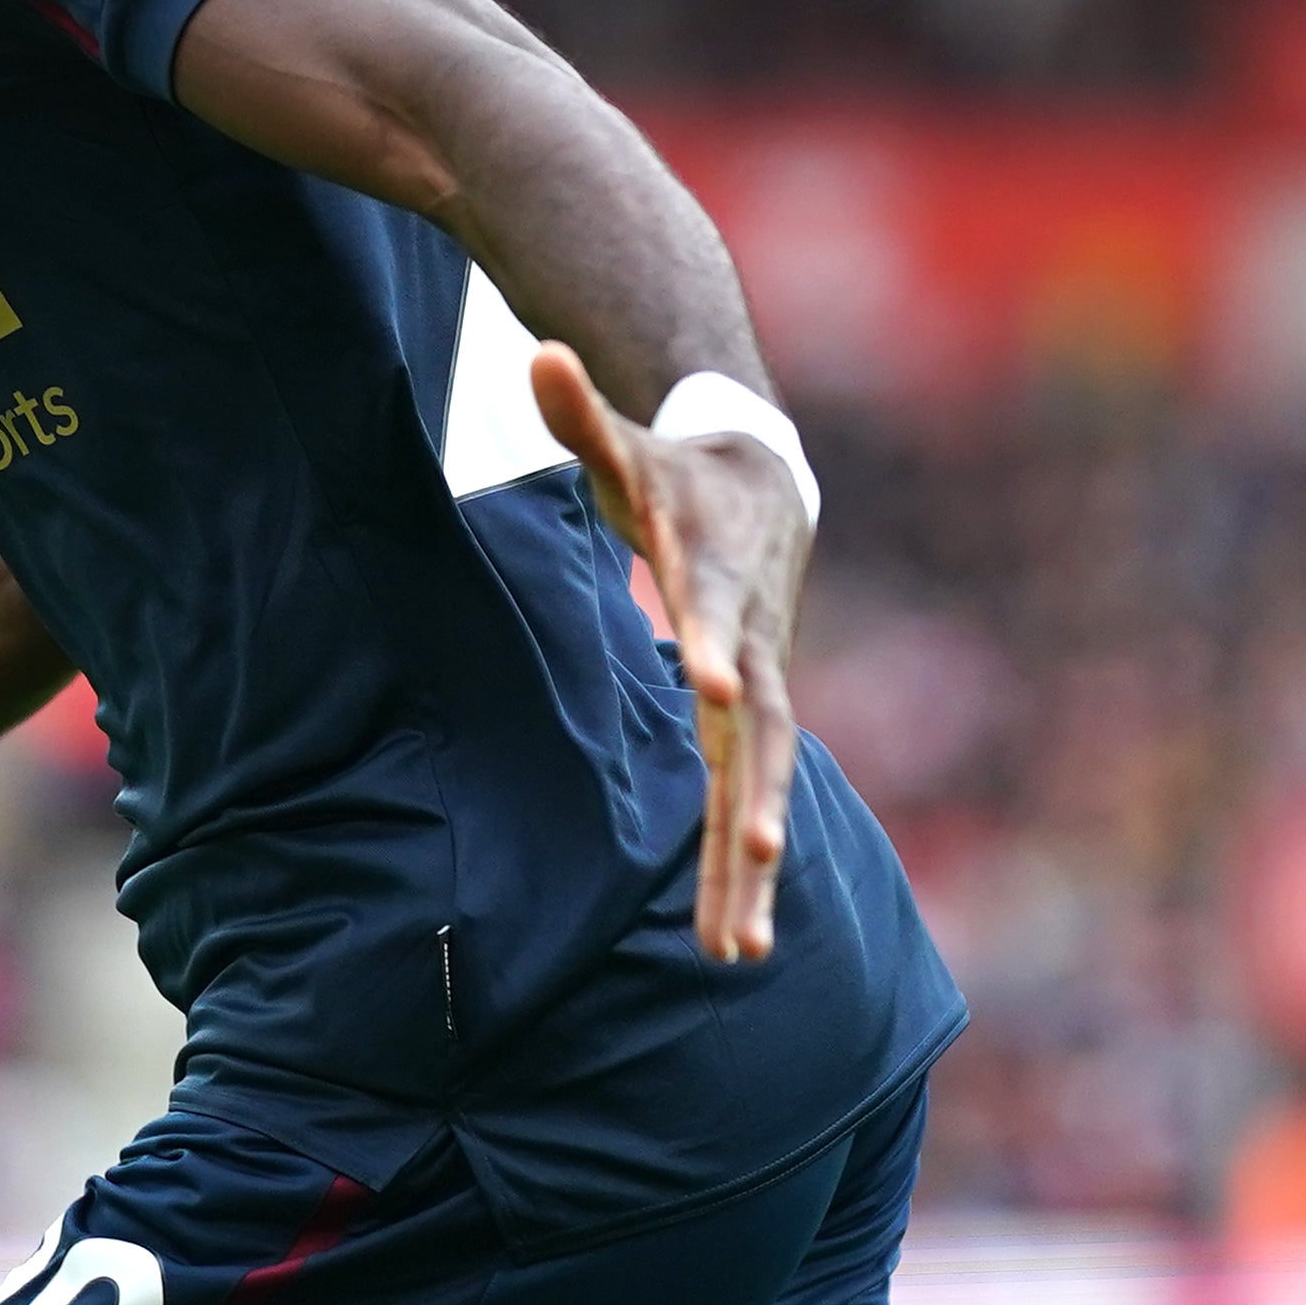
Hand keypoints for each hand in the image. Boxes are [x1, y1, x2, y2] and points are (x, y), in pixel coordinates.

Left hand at [533, 345, 806, 963]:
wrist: (767, 482)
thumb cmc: (680, 468)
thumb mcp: (627, 440)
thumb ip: (580, 407)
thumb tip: (538, 350)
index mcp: (721, 578)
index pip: (720, 613)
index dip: (717, 644)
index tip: (715, 686)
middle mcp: (755, 647)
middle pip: (764, 729)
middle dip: (758, 795)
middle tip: (754, 857)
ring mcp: (764, 689)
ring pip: (764, 785)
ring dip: (752, 869)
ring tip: (740, 954)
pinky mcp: (754, 720)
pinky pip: (748, 800)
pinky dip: (742, 869)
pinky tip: (733, 944)